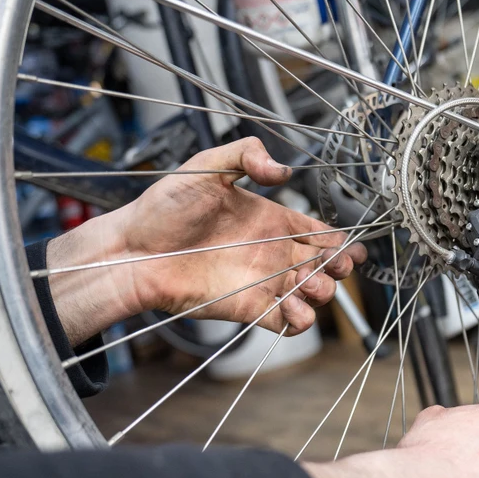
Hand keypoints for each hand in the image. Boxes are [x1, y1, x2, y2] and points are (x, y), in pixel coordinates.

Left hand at [46, 138, 367, 345]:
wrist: (132, 251)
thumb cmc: (162, 209)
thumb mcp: (205, 166)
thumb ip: (245, 155)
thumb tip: (282, 169)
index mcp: (271, 220)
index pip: (320, 233)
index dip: (340, 241)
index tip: (346, 245)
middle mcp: (272, 253)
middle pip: (325, 266)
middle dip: (340, 268)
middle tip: (334, 265)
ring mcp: (263, 282)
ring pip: (313, 295)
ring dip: (322, 293)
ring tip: (309, 285)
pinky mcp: (249, 309)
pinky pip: (287, 322)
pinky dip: (301, 321)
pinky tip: (295, 311)